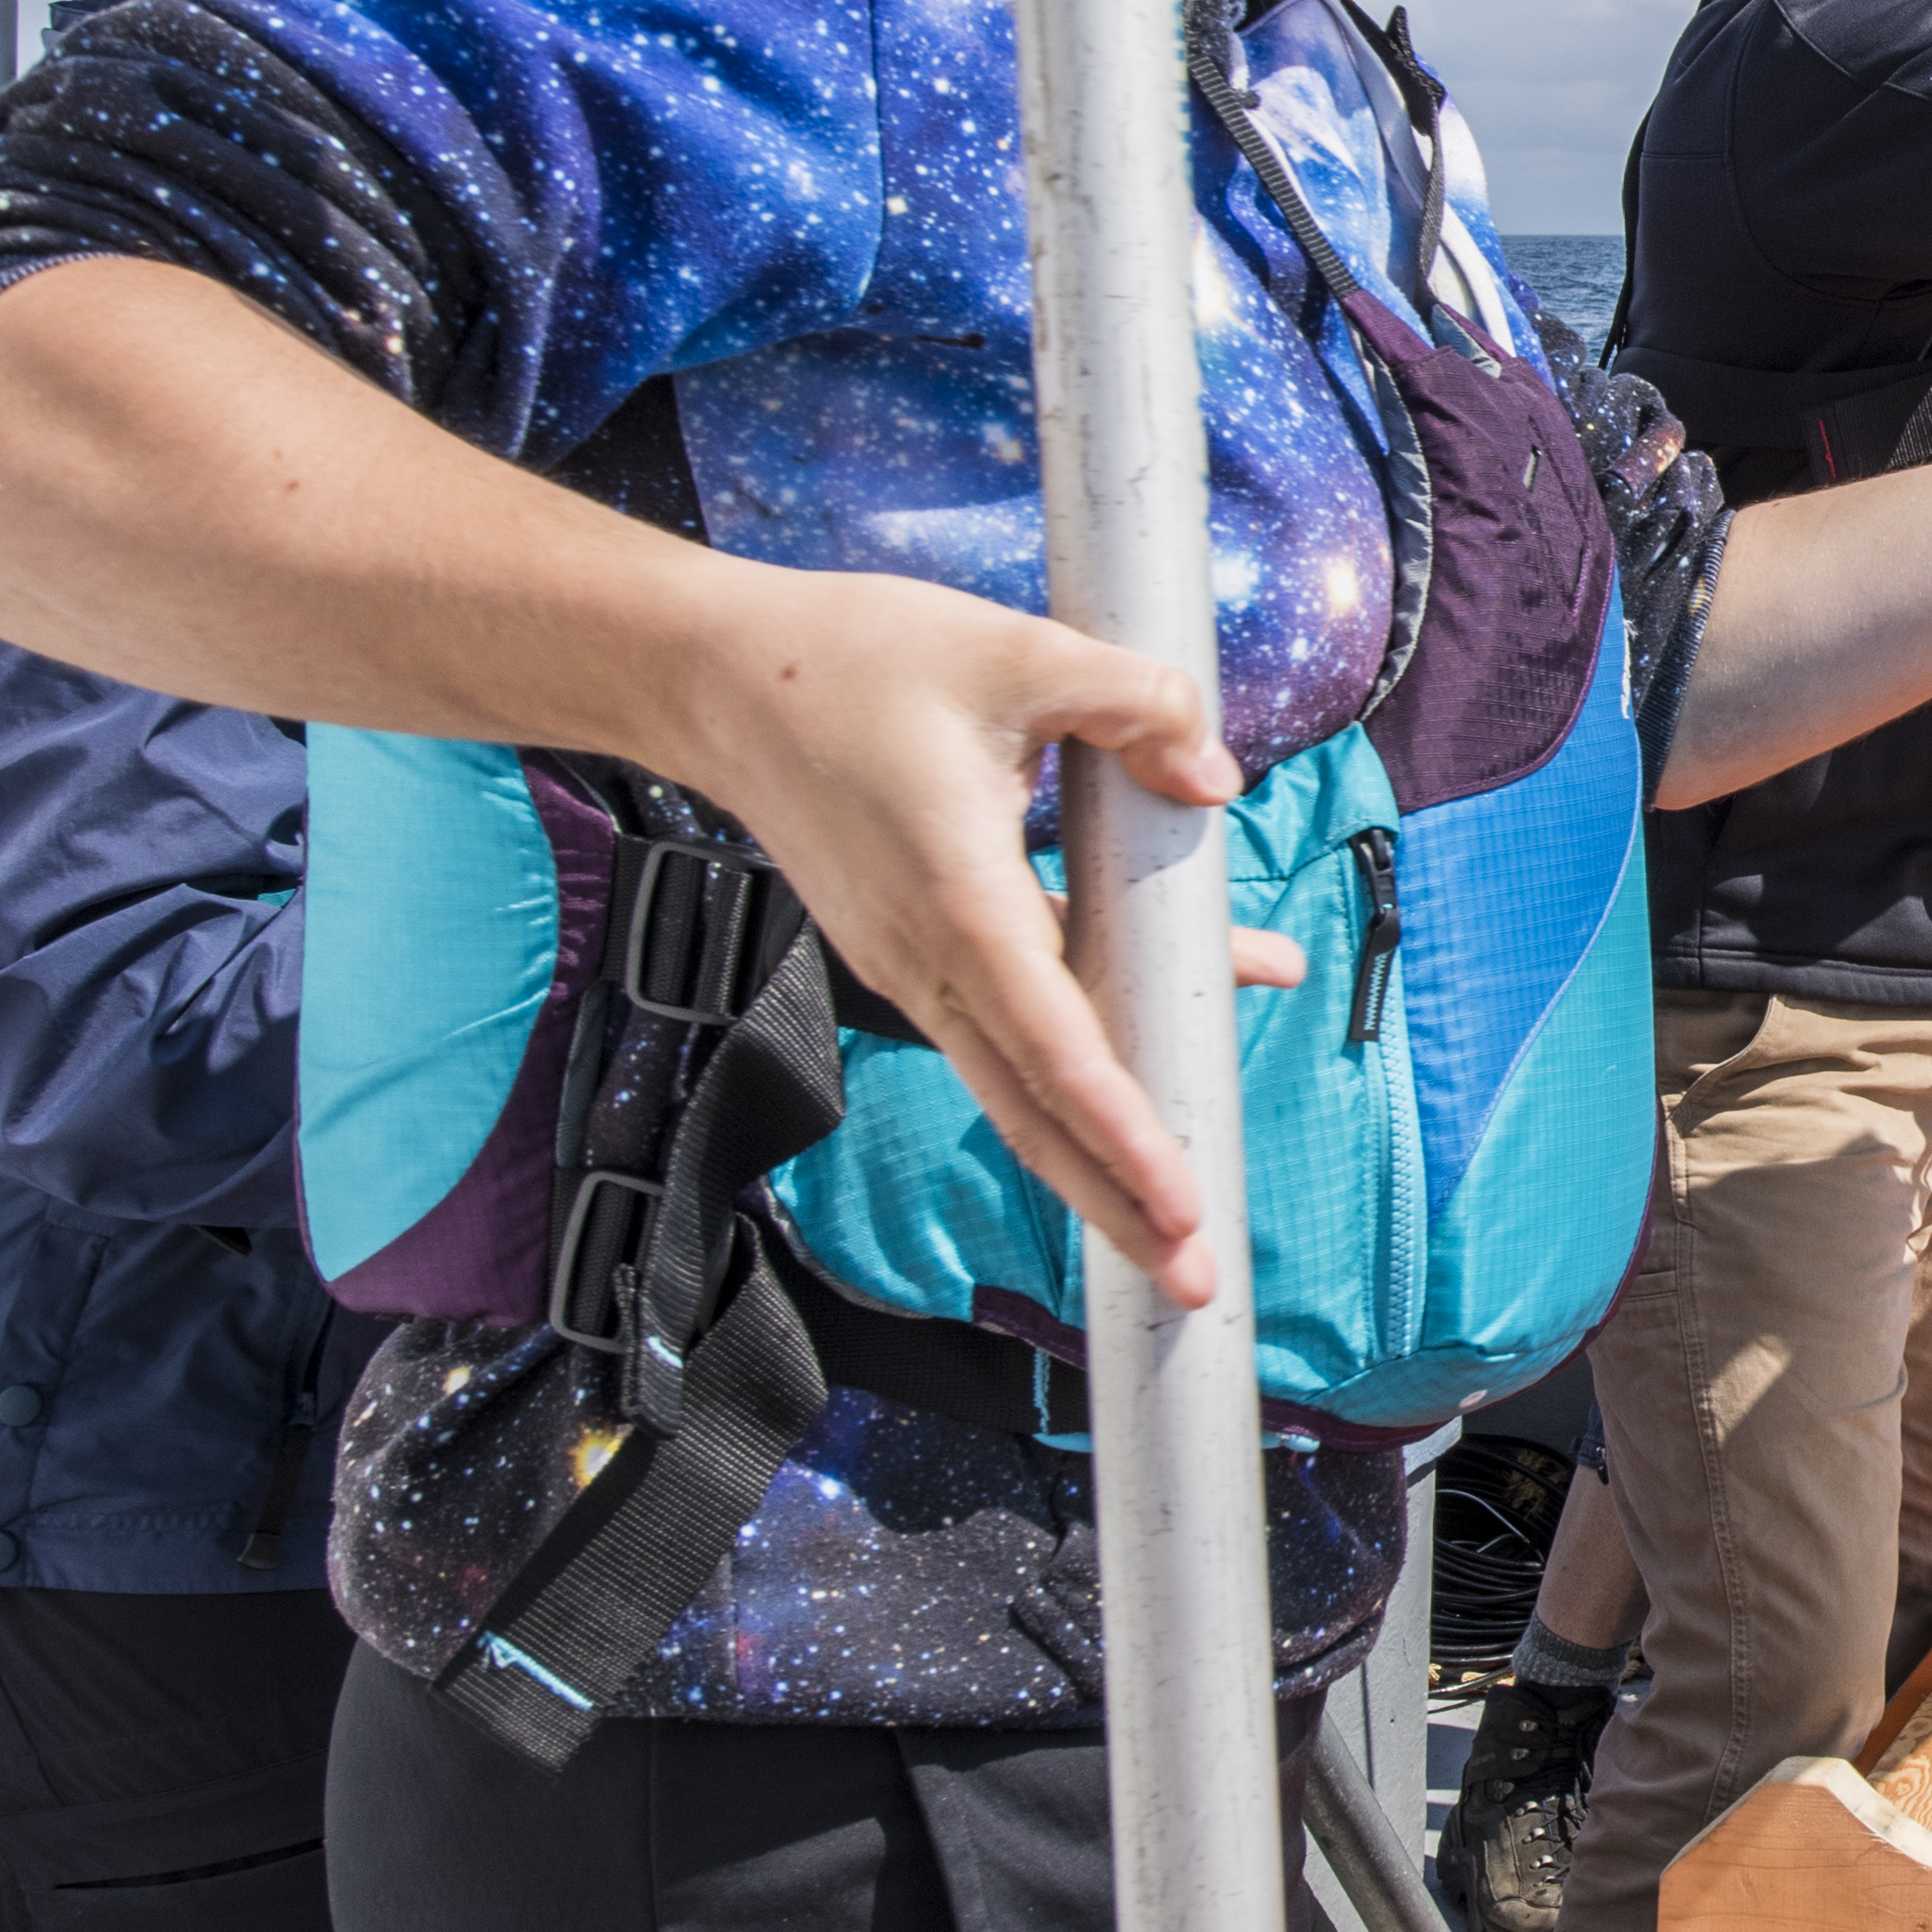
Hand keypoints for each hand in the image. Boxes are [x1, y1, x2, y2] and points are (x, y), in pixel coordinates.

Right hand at [651, 565, 1257, 1307]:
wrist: (715, 679)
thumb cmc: (849, 660)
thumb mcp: (1015, 651)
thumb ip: (1133, 704)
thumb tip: (1215, 778)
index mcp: (959, 899)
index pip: (1056, 1047)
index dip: (1125, 1130)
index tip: (1182, 1201)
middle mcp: (930, 957)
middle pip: (1035, 1111)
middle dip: (1116, 1203)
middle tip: (1194, 1280)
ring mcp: (914, 962)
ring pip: (1020, 1084)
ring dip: (1097, 1153)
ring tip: (1178, 1215)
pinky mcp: (912, 946)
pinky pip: (1008, 1026)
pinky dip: (1076, 1067)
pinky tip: (1163, 1029)